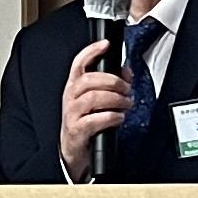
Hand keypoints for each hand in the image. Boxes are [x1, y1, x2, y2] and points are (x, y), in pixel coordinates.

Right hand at [60, 36, 131, 178]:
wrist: (73, 152)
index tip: (105, 45)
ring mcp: (72, 114)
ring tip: (126, 104)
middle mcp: (71, 98)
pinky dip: (111, 117)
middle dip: (112, 81)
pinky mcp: (77, 131)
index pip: (79, 64)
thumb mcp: (97, 102)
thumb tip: (126, 71)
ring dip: (115, 99)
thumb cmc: (85, 123)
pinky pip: (95, 120)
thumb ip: (111, 84)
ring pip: (92, 98)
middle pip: (88, 80)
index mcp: (74, 87)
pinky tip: (118, 118)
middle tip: (127, 89)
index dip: (91, 51)